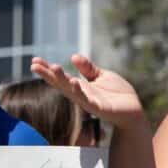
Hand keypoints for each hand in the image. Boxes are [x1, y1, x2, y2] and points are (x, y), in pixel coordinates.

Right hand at [31, 54, 145, 129]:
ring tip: (54, 68)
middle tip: (34, 65)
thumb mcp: (101, 76)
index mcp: (79, 86)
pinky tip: (74, 83)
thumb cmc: (117, 94)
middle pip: (60, 83)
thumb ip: (88, 68)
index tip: (34, 61)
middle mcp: (80, 94)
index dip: (47, 69)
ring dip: (61, 80)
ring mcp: (88, 101)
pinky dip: (80, 92)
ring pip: (71, 90)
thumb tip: (73, 56)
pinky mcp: (99, 107)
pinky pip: (87, 100)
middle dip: (47, 74)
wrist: (133, 110)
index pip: (60, 77)